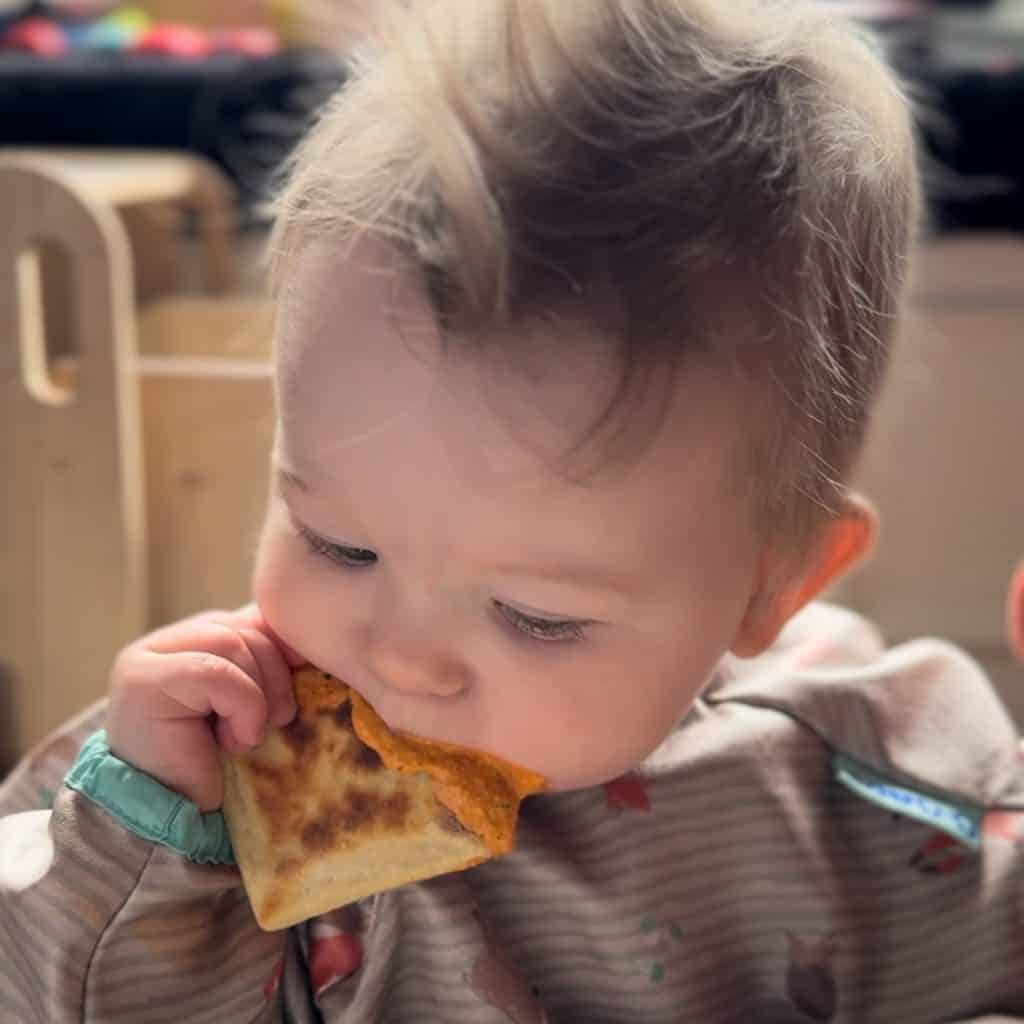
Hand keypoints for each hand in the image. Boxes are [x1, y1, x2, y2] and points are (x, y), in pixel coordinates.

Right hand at [106, 604, 304, 811]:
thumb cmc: (221, 766)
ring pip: (233, 643)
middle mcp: (169, 641)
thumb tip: (308, 637)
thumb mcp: (255, 703)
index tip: (306, 683)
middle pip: (246, 628)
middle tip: (275, 723)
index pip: (253, 619)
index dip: (286, 650)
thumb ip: (271, 663)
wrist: (174, 822)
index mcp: (198, 639)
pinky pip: (216, 672)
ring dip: (257, 696)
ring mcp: (148, 656)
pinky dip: (241, 706)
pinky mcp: (142, 678)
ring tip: (245, 737)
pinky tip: (233, 740)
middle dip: (276, 676)